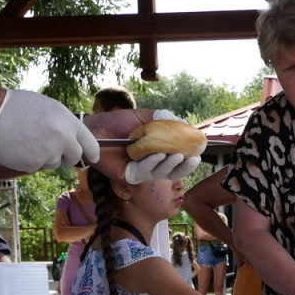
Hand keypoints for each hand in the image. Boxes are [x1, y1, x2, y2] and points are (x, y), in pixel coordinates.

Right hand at [0, 89, 99, 171]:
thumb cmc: (13, 106)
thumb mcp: (45, 106)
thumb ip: (62, 123)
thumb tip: (72, 137)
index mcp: (66, 119)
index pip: (89, 142)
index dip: (92, 152)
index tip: (93, 158)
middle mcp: (62, 137)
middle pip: (75, 157)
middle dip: (67, 156)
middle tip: (54, 149)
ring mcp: (49, 152)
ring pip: (55, 162)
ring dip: (46, 157)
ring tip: (28, 140)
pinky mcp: (35, 164)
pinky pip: (39, 166)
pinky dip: (31, 160)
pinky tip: (19, 147)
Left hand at [83, 109, 200, 181]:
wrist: (95, 127)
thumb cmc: (117, 122)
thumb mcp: (144, 118)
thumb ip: (163, 121)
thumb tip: (185, 124)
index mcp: (156, 154)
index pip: (176, 162)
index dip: (188, 160)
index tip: (198, 154)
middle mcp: (150, 166)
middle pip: (172, 172)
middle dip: (184, 167)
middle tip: (193, 158)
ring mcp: (140, 172)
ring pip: (160, 173)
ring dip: (170, 164)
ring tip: (177, 155)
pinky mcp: (128, 176)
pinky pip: (144, 172)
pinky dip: (152, 163)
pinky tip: (157, 154)